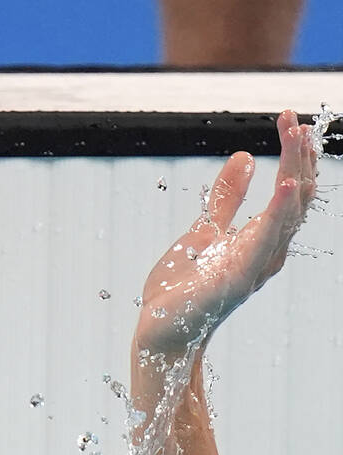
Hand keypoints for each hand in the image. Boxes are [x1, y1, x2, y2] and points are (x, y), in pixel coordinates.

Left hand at [134, 110, 316, 360]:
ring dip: (294, 173)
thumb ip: (226, 199)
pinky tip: (285, 186)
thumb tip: (245, 157)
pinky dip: (277, 213)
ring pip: (287, 214)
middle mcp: (268, 253)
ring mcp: (255, 267)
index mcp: (262, 240)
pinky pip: (265, 243)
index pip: (291, 191)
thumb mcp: (204, 231)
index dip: (294, 154)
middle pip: (297, 198)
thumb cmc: (183, 288)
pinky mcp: (237, 280)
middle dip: (298, 157)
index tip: (289, 119)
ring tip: (297, 138)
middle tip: (295, 120)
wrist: (160, 330)